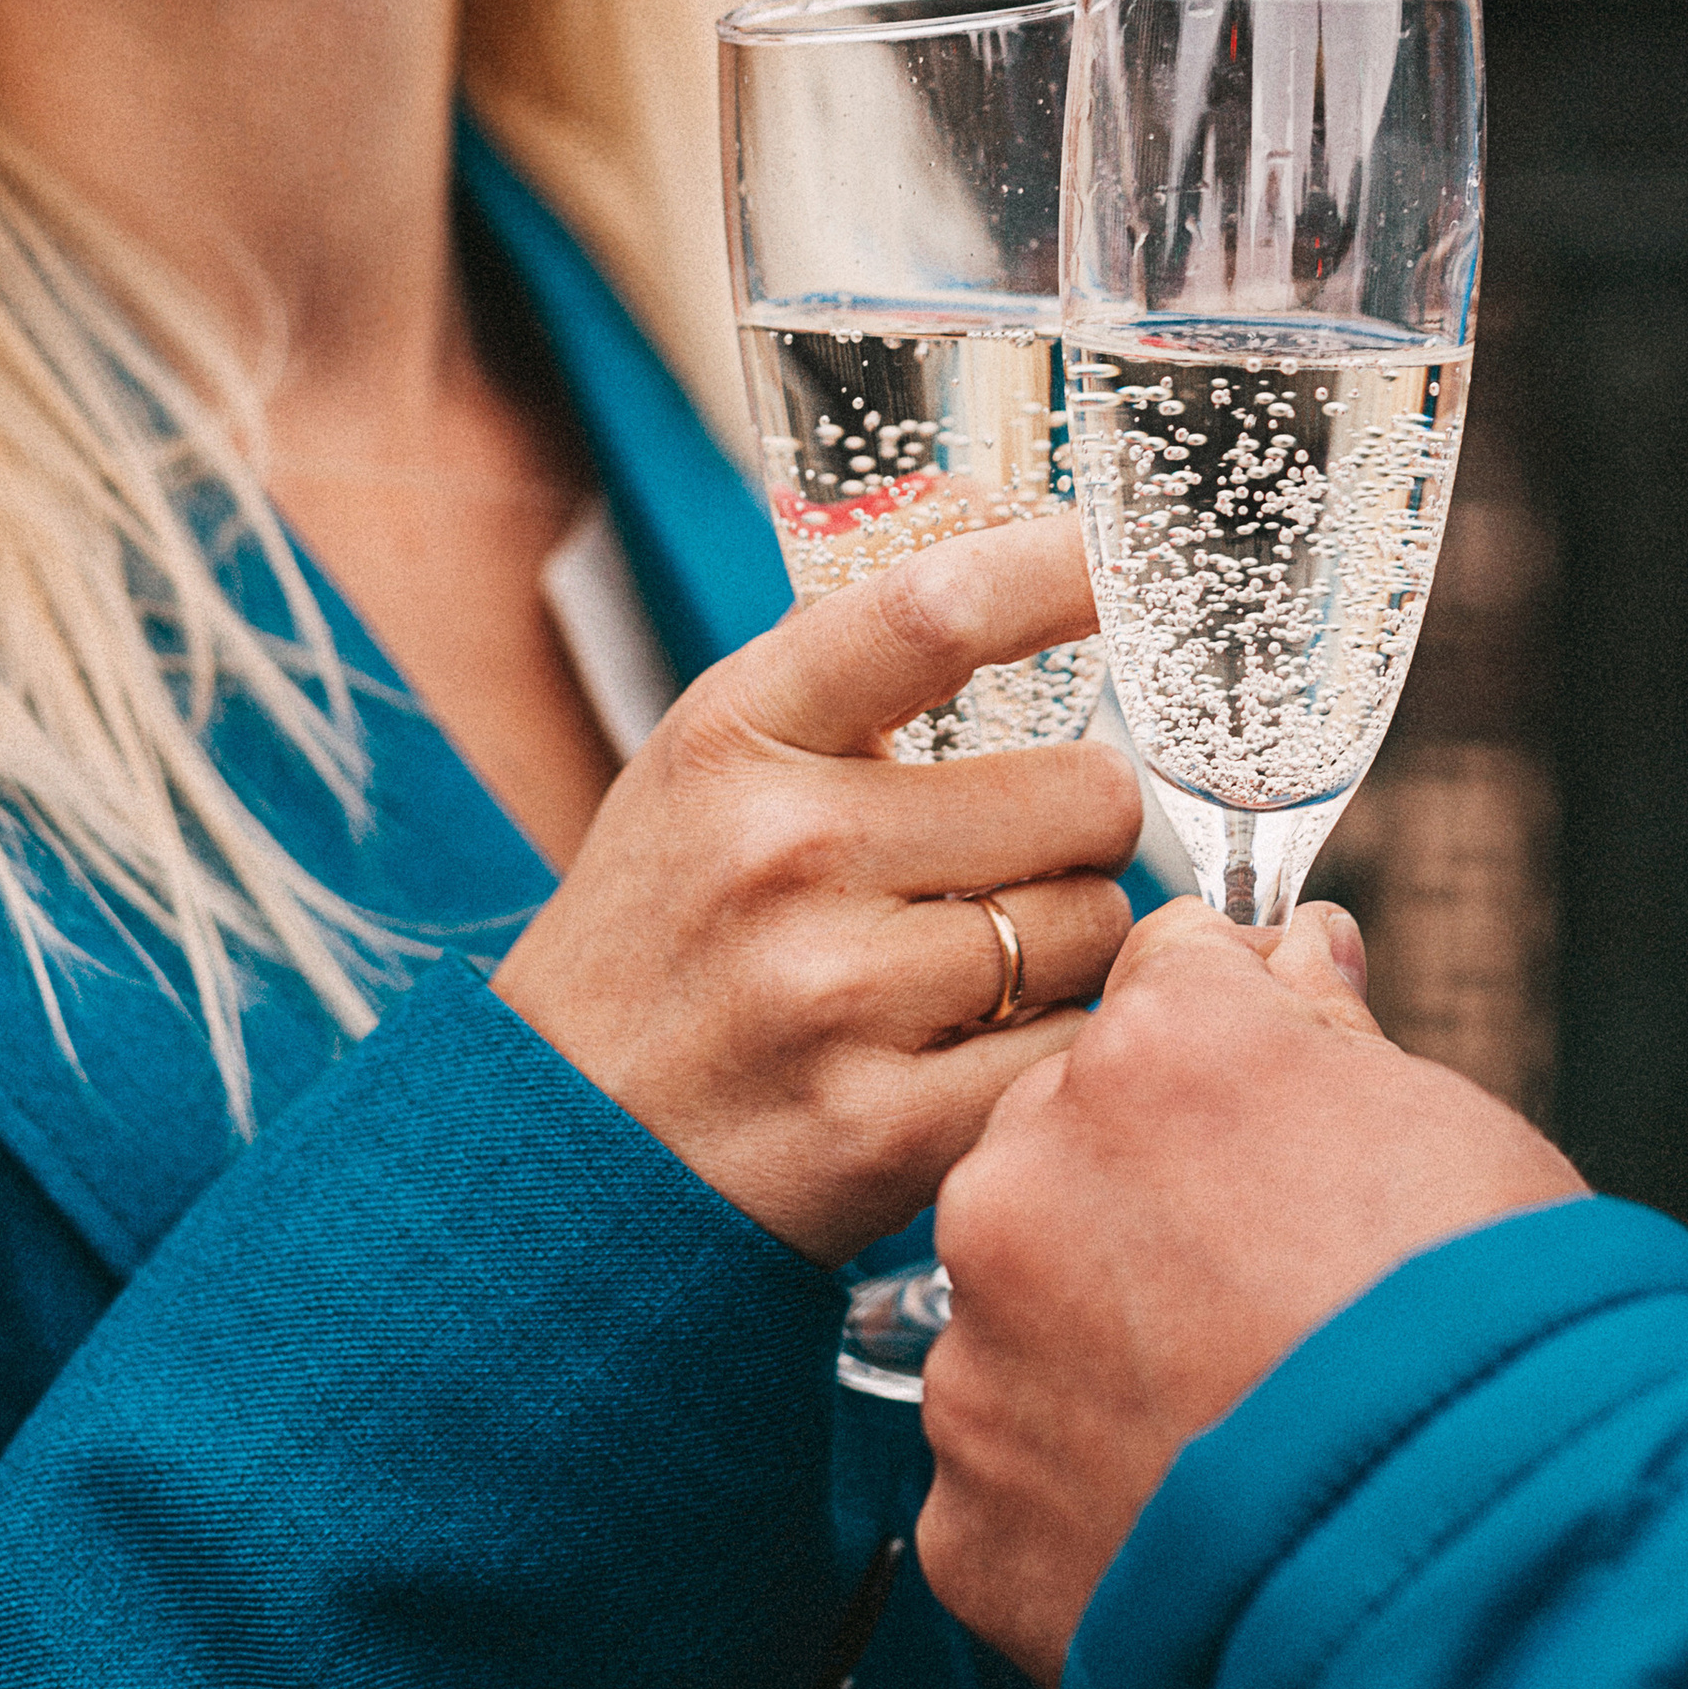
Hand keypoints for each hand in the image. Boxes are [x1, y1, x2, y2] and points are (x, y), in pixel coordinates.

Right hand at [490, 516, 1138, 1262]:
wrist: (560, 1155)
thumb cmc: (669, 929)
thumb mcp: (714, 764)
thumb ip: (853, 669)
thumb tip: (1013, 533)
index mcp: (739, 735)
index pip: (935, 610)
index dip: (1061, 571)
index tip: (1127, 564)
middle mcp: (784, 851)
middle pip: (1085, 793)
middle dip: (1076, 828)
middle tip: (1005, 863)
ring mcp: (832, 997)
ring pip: (1096, 931)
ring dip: (1068, 950)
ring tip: (968, 974)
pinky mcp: (882, 1133)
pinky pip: (1071, 1056)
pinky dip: (1054, 1057)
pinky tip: (972, 1058)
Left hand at [915, 898, 1586, 1684]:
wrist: (1493, 1604)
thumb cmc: (1502, 1356)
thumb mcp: (1454, 1131)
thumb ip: (1327, 1031)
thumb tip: (1296, 955)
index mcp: (1154, 1053)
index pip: (1164, 978)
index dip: (1237, 1041)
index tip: (1280, 1102)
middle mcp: (1029, 1177)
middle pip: (1069, 1138)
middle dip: (1152, 1195)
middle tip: (1273, 1293)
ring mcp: (982, 1351)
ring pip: (1023, 1305)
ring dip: (1102, 1342)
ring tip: (1245, 1418)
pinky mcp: (967, 1512)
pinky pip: (1011, 1467)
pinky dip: (1082, 1488)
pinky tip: (1199, 1513)